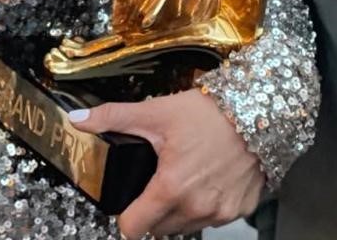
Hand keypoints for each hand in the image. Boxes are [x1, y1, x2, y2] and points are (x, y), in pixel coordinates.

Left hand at [68, 88, 263, 238]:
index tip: (132, 197)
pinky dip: (208, 203)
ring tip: (187, 174)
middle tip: (161, 177)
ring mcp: (221, 212)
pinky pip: (214, 218)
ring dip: (181, 208)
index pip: (132, 228)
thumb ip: (114, 117)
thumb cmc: (211, 112)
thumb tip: (78, 119)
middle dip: (154, 208)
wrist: (258, 108)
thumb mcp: (158, 111)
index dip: (126, 214)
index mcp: (170, 187)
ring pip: (186, 225)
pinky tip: (211, 177)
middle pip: (158, 228)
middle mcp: (196, 206)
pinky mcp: (241, 209)